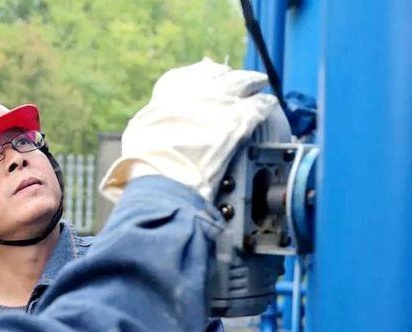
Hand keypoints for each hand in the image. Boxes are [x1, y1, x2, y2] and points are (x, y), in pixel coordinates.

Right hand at [100, 58, 280, 201]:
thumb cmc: (146, 161)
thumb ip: (154, 118)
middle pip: (221, 74)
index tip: (212, 75)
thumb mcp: (141, 131)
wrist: (164, 177)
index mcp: (170, 91)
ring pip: (245, 82)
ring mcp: (220, 102)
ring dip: (253, 84)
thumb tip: (156, 119)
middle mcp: (196, 90)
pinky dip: (266, 105)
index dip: (206, 74)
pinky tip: (270, 106)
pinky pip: (261, 104)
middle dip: (231, 78)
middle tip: (239, 83)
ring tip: (259, 87)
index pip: (193, 74)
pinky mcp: (240, 120)